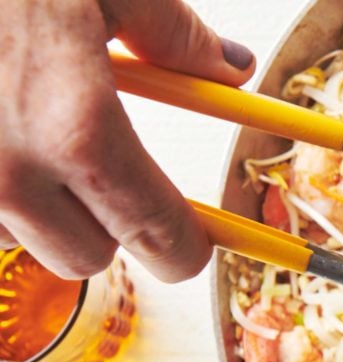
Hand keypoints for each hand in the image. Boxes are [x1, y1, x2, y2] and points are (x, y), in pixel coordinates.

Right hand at [0, 0, 254, 281]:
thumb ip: (171, 32)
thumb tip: (230, 68)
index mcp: (76, 131)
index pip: (156, 237)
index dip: (183, 247)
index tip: (189, 242)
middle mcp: (5, 173)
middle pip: (86, 257)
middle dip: (103, 222)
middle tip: (98, 164)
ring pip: (15, 237)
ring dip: (31, 202)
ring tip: (16, 120)